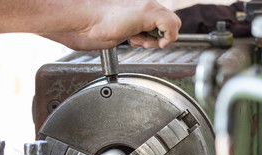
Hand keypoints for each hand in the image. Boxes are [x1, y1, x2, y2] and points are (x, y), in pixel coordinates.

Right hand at [42, 0, 180, 49]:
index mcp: (142, 7)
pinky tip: (145, 42)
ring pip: (174, 24)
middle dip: (159, 37)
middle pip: (171, 22)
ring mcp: (149, 7)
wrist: (87, 18)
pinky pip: (172, 27)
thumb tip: (139, 39)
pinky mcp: (149, 12)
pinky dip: (165, 39)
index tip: (141, 41)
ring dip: (159, 39)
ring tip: (139, 42)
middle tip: (141, 42)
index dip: (156, 35)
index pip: (162, 21)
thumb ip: (134, 31)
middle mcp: (148, 4)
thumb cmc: (97, 24)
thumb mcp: (121, 29)